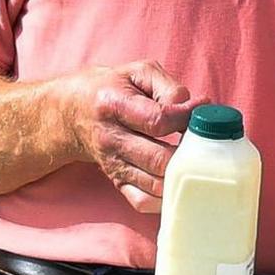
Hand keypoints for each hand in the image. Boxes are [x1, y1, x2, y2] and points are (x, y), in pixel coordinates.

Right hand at [54, 60, 191, 212]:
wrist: (72, 113)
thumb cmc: (113, 88)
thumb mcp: (138, 72)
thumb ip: (168, 86)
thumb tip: (194, 106)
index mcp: (114, 105)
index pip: (158, 120)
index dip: (186, 117)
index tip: (200, 110)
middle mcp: (111, 139)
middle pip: (159, 159)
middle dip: (189, 153)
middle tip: (202, 141)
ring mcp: (113, 164)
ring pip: (155, 185)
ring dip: (182, 176)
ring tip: (194, 159)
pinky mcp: (117, 181)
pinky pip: (143, 201)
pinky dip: (165, 197)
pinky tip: (178, 179)